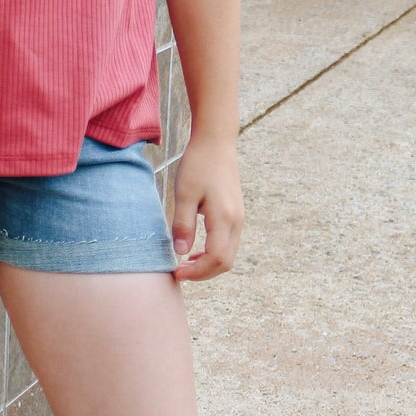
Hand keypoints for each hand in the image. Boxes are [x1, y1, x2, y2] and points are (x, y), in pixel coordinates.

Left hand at [170, 134, 243, 281]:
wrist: (216, 141)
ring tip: (186, 264)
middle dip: (203, 274)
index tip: (176, 273)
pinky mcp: (236, 214)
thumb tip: (181, 253)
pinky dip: (214, 253)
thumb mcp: (184, 193)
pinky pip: (229, 243)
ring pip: (229, 254)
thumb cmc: (198, 164)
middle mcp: (236, 221)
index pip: (216, 258)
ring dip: (209, 265)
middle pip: (226, 262)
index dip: (197, 272)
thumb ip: (183, 224)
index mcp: (224, 217)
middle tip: (180, 273)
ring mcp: (239, 218)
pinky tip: (196, 250)